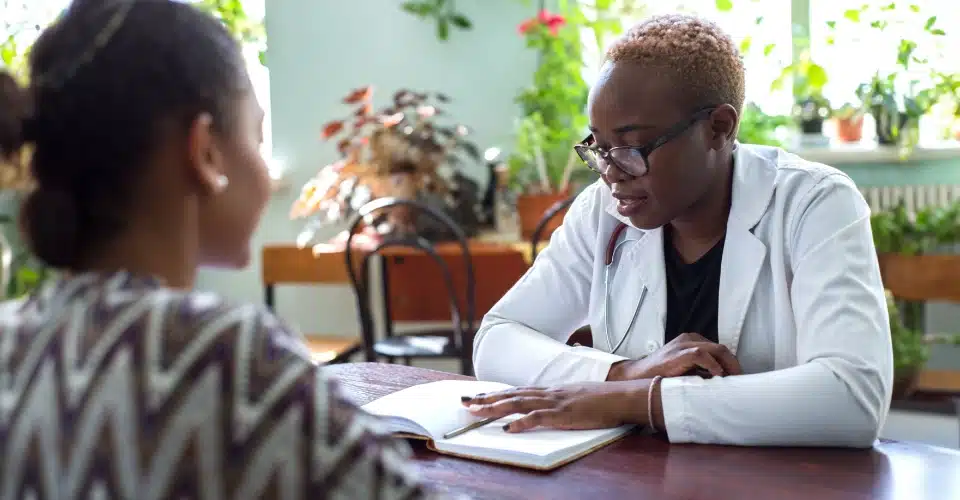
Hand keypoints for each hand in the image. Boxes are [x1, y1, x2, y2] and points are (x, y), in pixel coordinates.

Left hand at [460, 381, 647, 432]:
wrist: (623, 395)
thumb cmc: (603, 399)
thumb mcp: (576, 396)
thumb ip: (560, 399)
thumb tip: (549, 404)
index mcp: (551, 390)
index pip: (517, 391)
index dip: (496, 394)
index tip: (478, 396)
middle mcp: (549, 393)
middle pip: (512, 395)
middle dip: (487, 399)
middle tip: (465, 402)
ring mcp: (555, 402)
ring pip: (519, 403)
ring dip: (495, 408)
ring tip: (476, 411)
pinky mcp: (564, 414)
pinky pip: (539, 418)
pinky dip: (522, 423)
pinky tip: (508, 428)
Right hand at [606, 332, 742, 380]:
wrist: (635, 377)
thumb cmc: (660, 377)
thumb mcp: (684, 372)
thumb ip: (701, 372)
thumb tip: (722, 384)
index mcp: (691, 342)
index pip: (719, 350)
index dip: (731, 364)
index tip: (737, 379)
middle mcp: (689, 340)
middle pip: (722, 349)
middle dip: (734, 365)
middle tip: (741, 382)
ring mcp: (683, 345)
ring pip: (716, 349)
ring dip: (729, 366)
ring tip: (733, 381)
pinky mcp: (679, 353)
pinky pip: (702, 355)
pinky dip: (713, 365)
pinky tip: (717, 376)